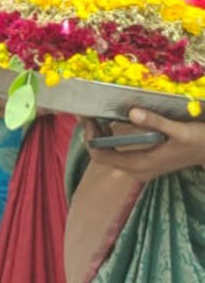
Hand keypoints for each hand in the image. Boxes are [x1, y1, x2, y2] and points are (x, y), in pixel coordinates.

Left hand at [83, 110, 204, 181]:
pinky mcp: (143, 163)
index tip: (89, 118)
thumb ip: (156, 122)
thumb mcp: (180, 130)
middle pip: (101, 156)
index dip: (90, 138)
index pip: (100, 155)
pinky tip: (110, 125)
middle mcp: (136, 170)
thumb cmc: (199, 141)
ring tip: (95, 117)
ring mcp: (139, 168)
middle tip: (88, 114)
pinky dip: (109, 140)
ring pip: (108, 155)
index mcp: (140, 163)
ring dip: (99, 138)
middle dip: (91, 136)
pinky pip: (117, 154)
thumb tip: (131, 112)